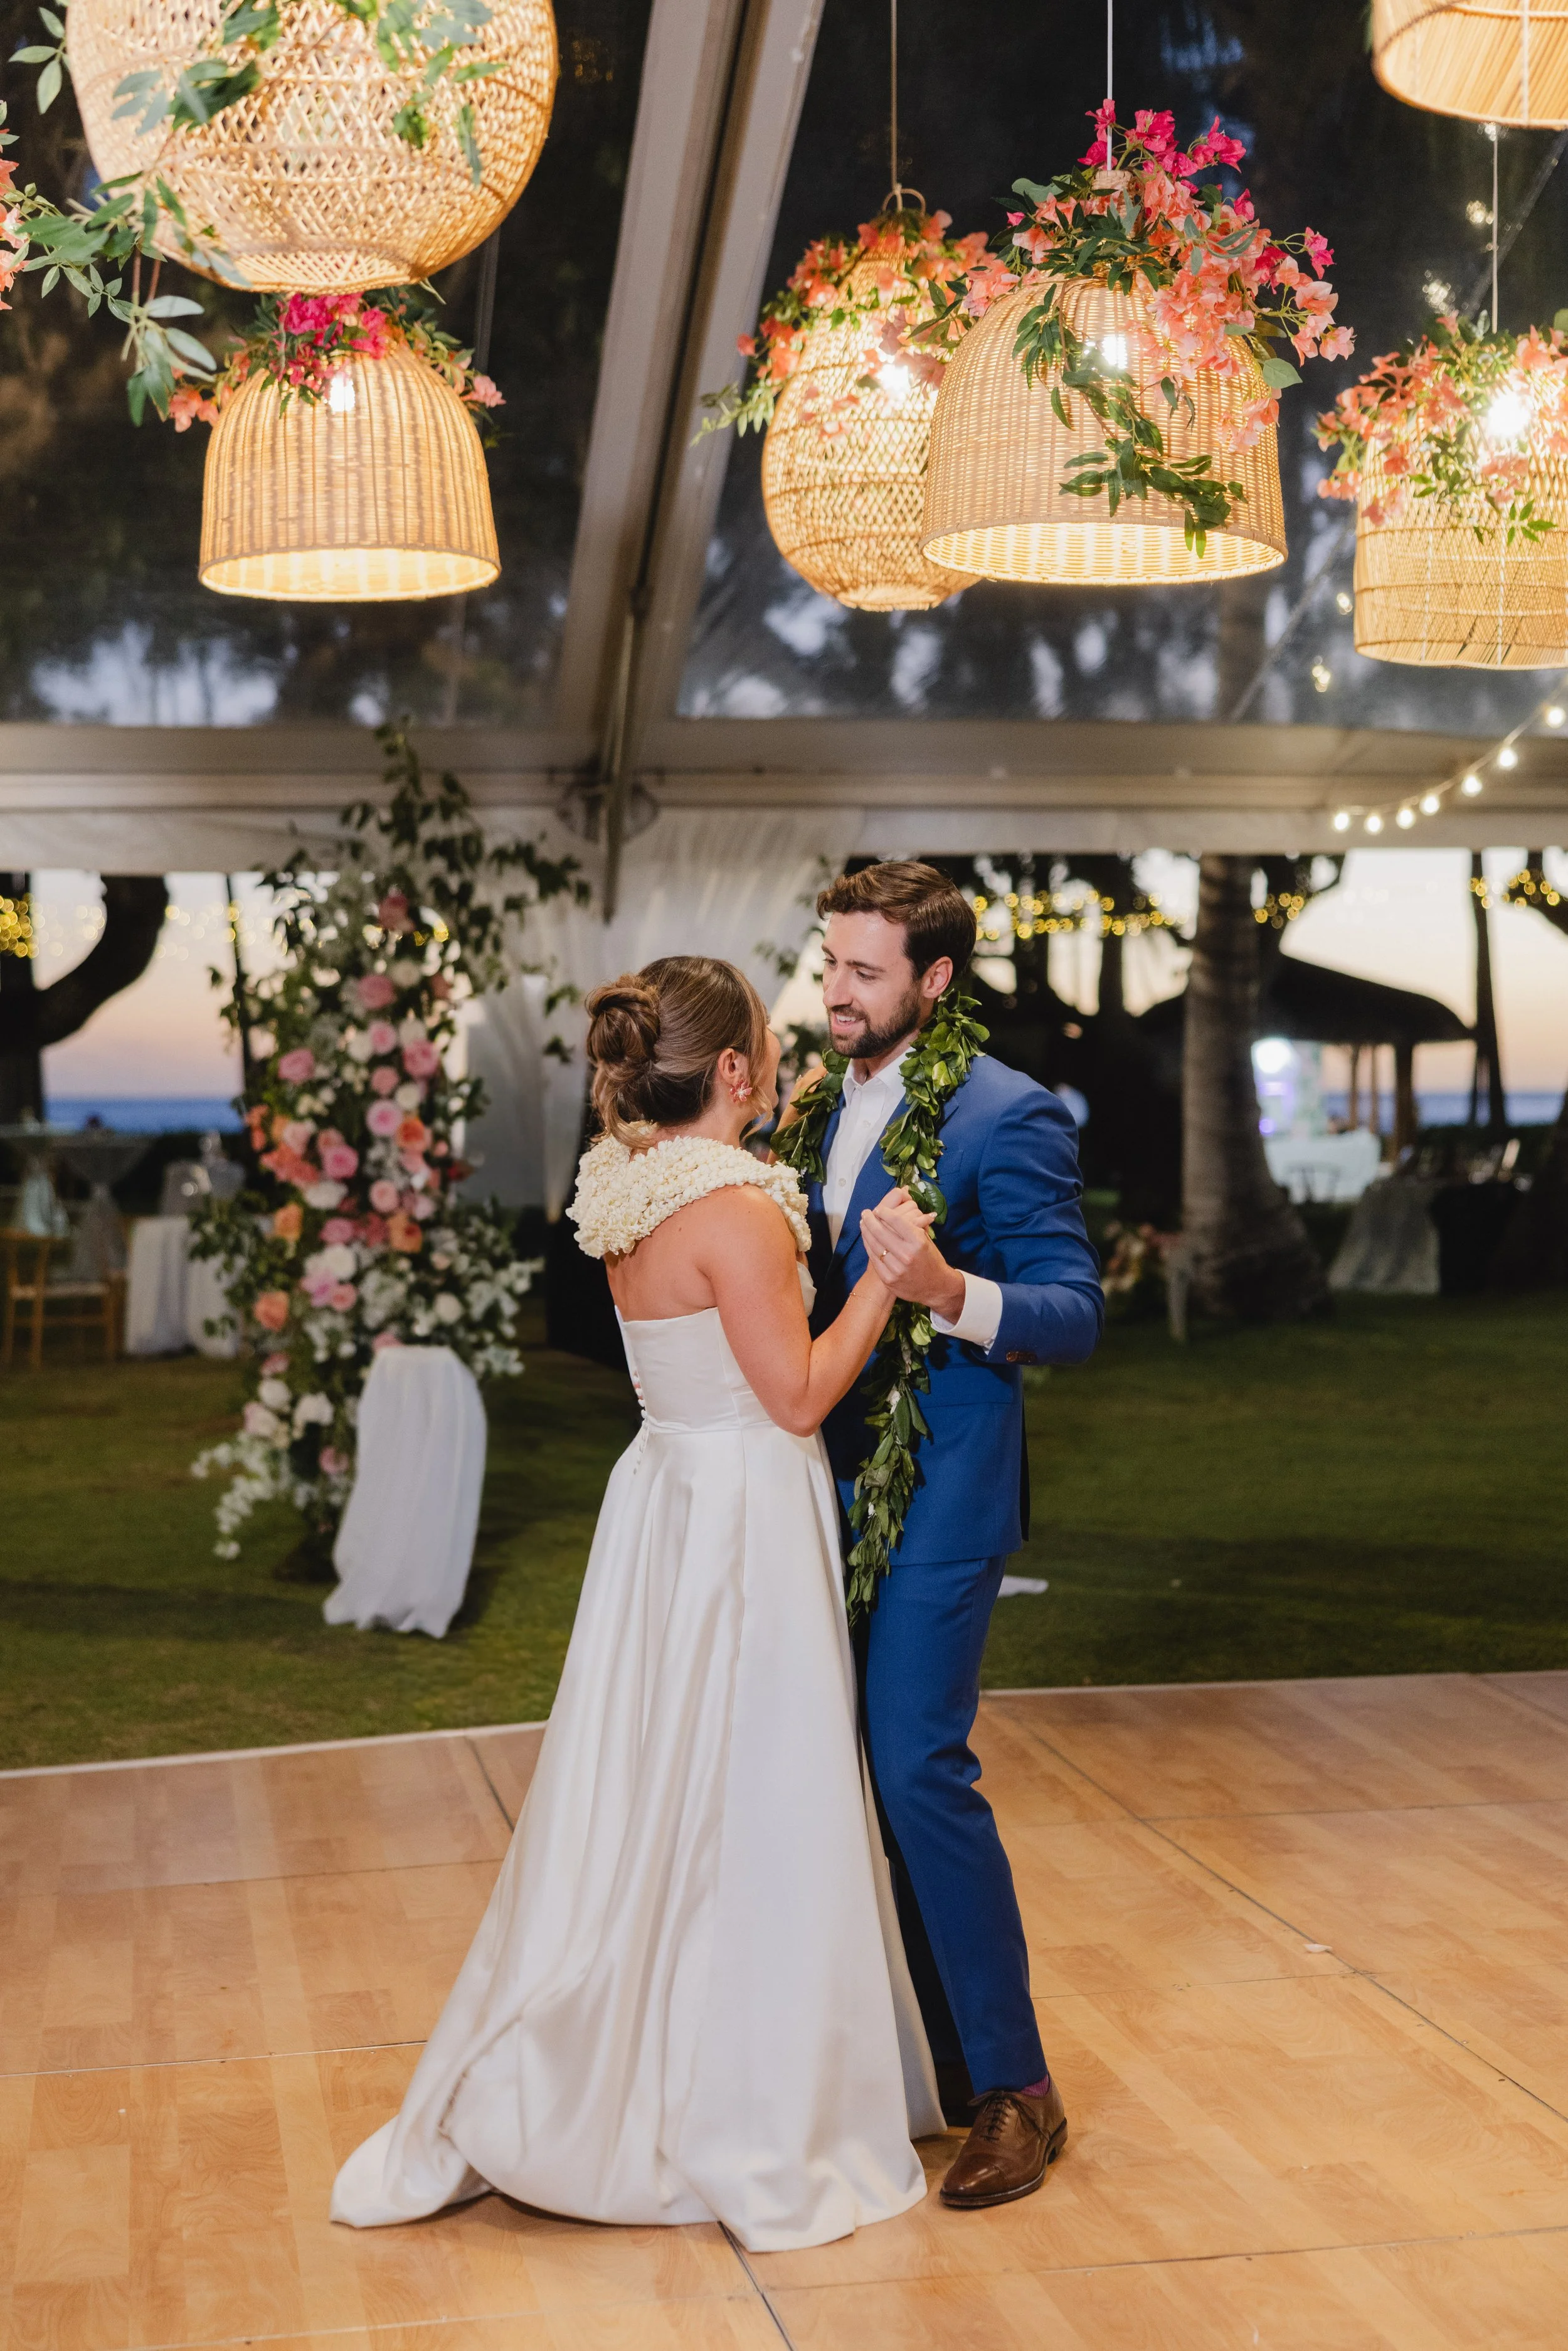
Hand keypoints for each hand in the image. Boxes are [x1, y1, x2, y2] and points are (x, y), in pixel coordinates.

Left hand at [860, 1190, 965, 1320]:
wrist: (936, 1287)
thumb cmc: (931, 1259)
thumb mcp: (926, 1240)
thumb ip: (910, 1228)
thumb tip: (891, 1213)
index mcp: (918, 1242)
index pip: (896, 1221)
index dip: (884, 1212)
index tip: (879, 1209)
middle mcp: (907, 1255)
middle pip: (881, 1232)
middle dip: (870, 1220)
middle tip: (865, 1213)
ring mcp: (896, 1269)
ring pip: (875, 1246)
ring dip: (866, 1233)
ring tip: (863, 1224)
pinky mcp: (889, 1279)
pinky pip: (874, 1259)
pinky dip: (869, 1247)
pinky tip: (867, 1240)